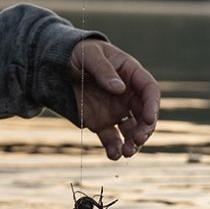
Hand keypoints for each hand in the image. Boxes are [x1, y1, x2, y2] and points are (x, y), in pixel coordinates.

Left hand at [67, 39, 159, 159]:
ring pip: (131, 130)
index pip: (149, 91)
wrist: (57, 62)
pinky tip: (112, 155)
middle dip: (145, 129)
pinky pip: (111, 138)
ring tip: (126, 152)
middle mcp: (128, 95)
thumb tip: (120, 89)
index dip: (152, 105)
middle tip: (137, 140)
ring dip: (132, 143)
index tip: (148, 118)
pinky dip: (113, 148)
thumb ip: (104, 70)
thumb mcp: (89, 55)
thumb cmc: (78, 52)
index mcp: (131, 74)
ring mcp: (116, 110)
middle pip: (144, 115)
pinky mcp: (101, 122)